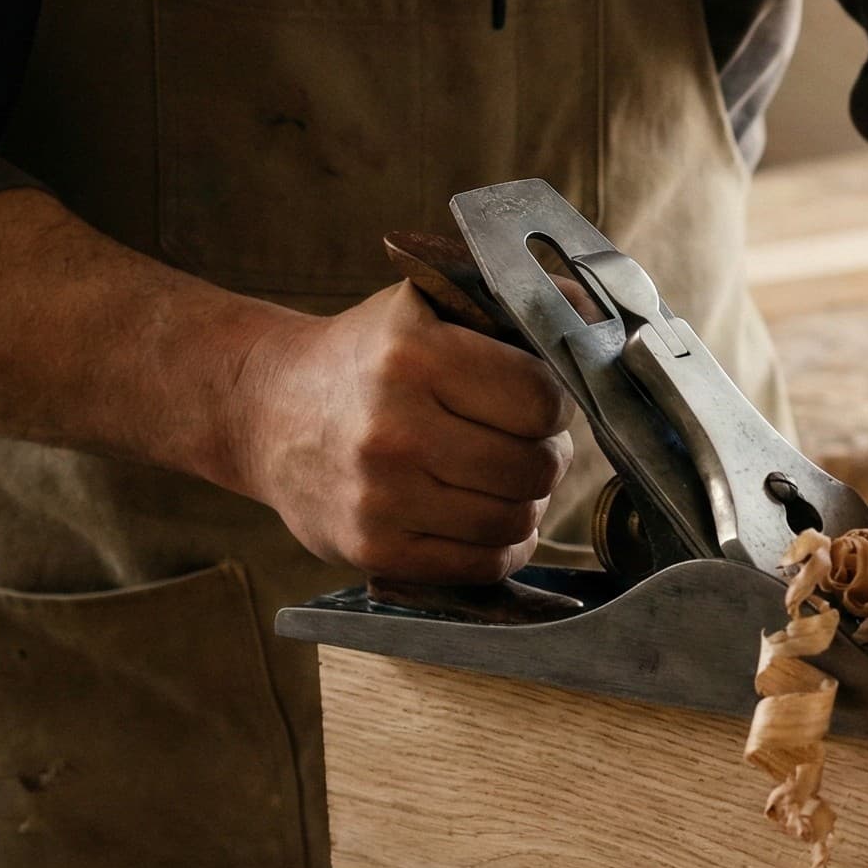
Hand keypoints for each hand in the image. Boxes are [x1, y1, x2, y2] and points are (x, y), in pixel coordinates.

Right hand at [228, 283, 573, 581]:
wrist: (266, 410)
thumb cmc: (367, 357)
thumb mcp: (429, 304)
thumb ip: (518, 302)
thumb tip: (601, 318)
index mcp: (414, 354)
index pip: (541, 399)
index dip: (554, 404)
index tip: (537, 402)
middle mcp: (393, 427)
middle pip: (534, 466)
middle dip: (545, 455)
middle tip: (523, 443)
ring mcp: (380, 496)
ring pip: (515, 520)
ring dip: (526, 503)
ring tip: (503, 478)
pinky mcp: (373, 550)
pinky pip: (481, 565)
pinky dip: (502, 547)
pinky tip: (487, 519)